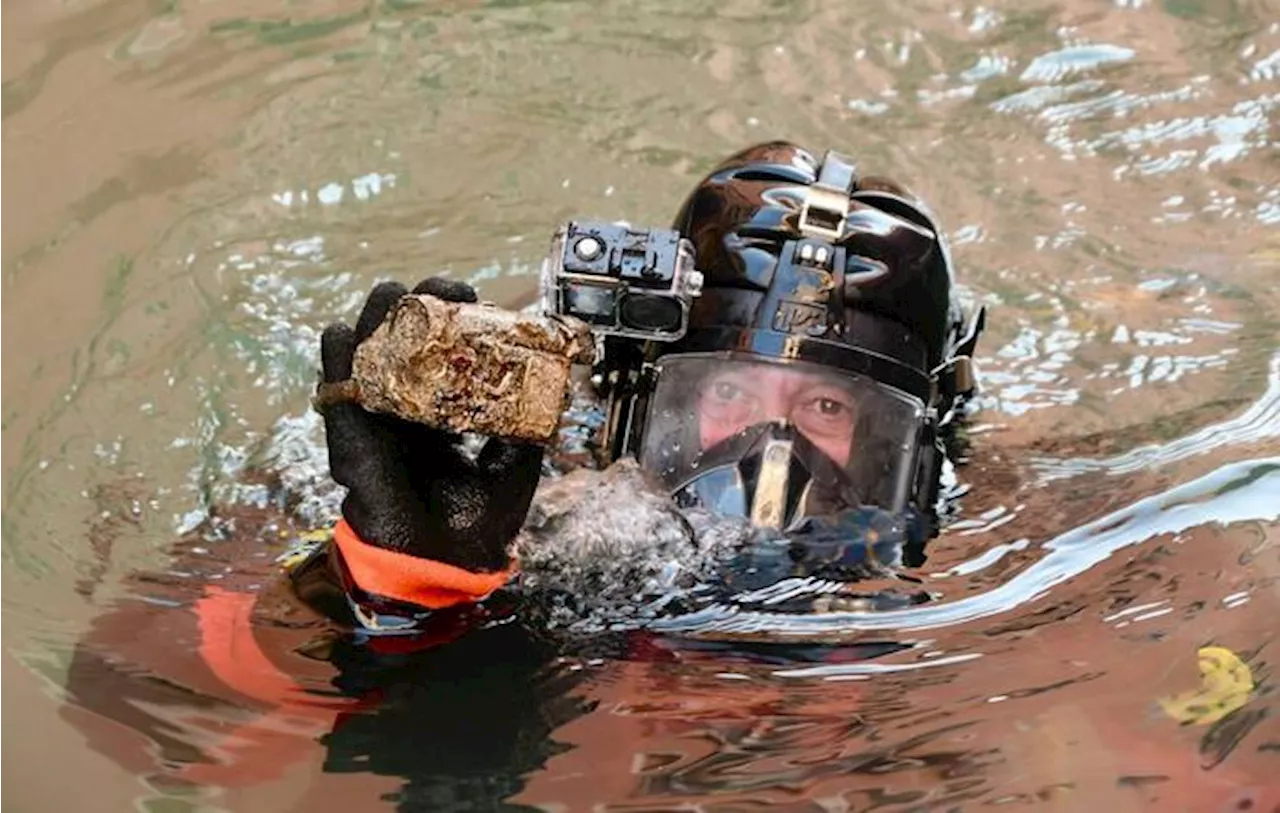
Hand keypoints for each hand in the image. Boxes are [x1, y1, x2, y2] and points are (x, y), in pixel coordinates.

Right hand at [317, 278, 543, 571]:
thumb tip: (547, 392)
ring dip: (378, 322)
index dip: (453, 322)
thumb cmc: (474, 526)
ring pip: (365, 358)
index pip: (441, 355)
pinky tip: (346, 335)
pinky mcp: (352, 443)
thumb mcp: (512, 469)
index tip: (474, 301)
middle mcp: (406, 412)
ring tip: (396, 298)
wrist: (444, 568)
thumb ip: (522, 431)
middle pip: (402, 344)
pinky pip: (338, 396)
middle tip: (444, 295)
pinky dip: (338, 363)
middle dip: (418, 309)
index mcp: (441, 415)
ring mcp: (376, 425)